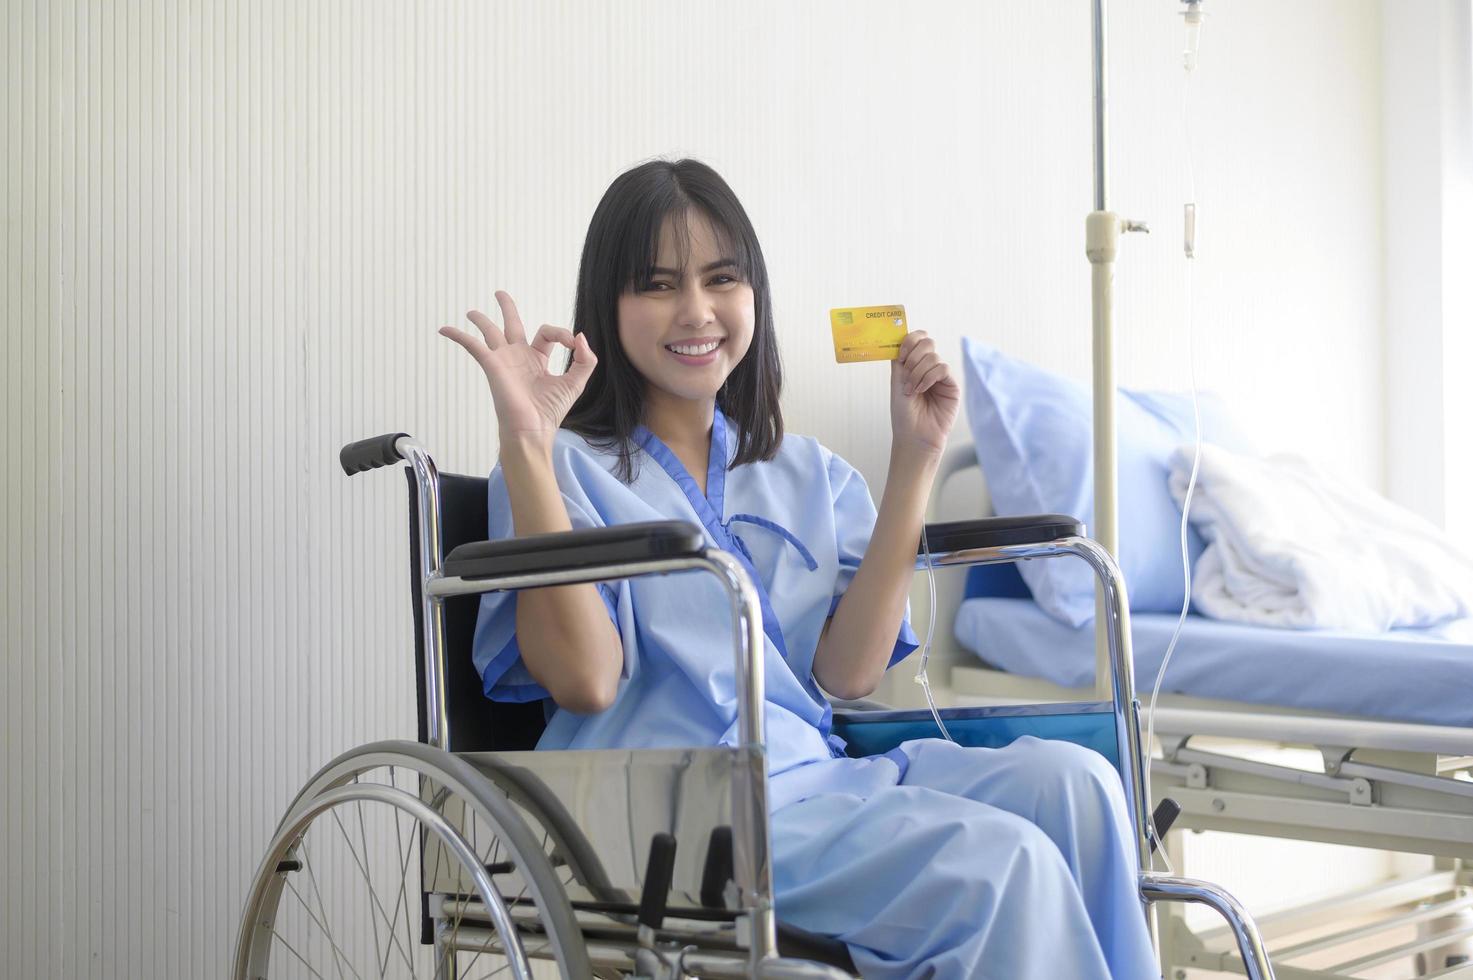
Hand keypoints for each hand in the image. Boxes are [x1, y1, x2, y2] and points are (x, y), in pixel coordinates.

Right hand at [439, 290, 596, 445]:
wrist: (533, 429)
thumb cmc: (551, 411)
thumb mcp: (576, 382)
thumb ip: (585, 359)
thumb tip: (581, 336)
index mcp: (537, 359)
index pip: (547, 334)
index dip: (562, 333)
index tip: (573, 344)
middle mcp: (519, 357)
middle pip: (512, 325)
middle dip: (507, 308)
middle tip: (500, 294)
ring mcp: (503, 360)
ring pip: (490, 332)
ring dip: (481, 320)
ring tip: (471, 312)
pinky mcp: (492, 365)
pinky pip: (473, 346)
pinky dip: (459, 336)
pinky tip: (444, 329)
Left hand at [889, 330, 959, 457]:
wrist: (914, 436)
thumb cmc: (904, 414)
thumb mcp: (897, 383)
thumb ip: (899, 361)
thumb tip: (900, 338)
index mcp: (913, 365)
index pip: (916, 340)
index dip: (909, 341)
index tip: (900, 355)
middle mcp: (927, 368)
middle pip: (927, 342)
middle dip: (913, 355)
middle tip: (906, 374)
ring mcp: (940, 376)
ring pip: (933, 356)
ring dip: (918, 371)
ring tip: (911, 390)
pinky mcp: (952, 385)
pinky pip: (942, 369)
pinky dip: (929, 377)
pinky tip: (921, 389)